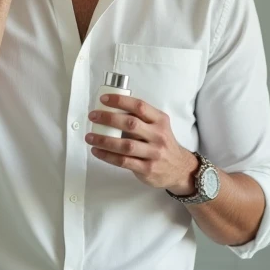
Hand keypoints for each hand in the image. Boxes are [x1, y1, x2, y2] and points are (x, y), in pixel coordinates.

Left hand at [85, 94, 199, 192]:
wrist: (180, 168)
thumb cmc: (163, 144)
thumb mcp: (159, 126)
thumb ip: (141, 118)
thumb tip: (112, 109)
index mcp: (160, 121)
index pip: (139, 106)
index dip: (120, 101)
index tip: (104, 100)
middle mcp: (158, 136)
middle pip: (130, 124)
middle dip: (108, 119)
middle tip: (93, 117)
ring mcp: (153, 153)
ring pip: (125, 145)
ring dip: (104, 140)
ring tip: (90, 137)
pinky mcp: (147, 169)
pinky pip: (123, 161)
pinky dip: (107, 156)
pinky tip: (97, 151)